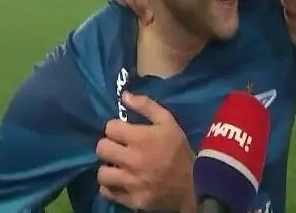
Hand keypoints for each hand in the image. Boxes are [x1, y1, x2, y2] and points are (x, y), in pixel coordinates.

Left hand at [96, 92, 195, 211]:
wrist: (194, 183)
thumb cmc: (179, 149)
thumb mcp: (168, 121)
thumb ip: (146, 105)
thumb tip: (124, 95)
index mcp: (141, 138)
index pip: (110, 127)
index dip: (115, 127)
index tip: (123, 131)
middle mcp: (133, 160)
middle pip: (101, 148)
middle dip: (108, 145)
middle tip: (118, 148)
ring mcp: (131, 182)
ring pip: (102, 173)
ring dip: (108, 168)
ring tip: (118, 166)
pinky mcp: (132, 200)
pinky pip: (108, 193)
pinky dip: (111, 187)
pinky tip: (120, 181)